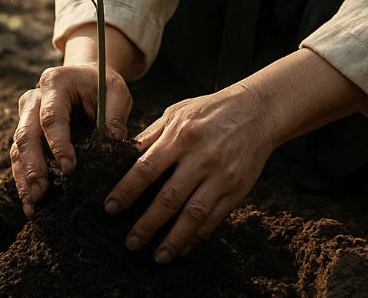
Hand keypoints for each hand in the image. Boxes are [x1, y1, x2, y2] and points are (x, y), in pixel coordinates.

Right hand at [10, 64, 131, 216]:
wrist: (88, 78)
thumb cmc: (103, 85)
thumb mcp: (116, 93)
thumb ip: (114, 119)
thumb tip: (110, 153)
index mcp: (55, 82)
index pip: (52, 117)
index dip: (58, 144)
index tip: (69, 169)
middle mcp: (33, 98)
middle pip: (26, 134)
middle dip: (33, 167)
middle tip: (42, 193)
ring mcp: (25, 116)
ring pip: (19, 149)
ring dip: (25, 179)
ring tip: (34, 207)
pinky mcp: (25, 133)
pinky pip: (20, 158)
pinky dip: (24, 180)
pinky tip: (31, 203)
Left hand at [103, 83, 275, 264]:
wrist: (257, 111)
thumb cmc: (211, 110)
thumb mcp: (178, 112)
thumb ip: (152, 135)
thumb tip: (122, 158)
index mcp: (181, 135)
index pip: (146, 168)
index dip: (126, 191)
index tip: (110, 208)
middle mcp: (201, 157)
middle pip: (168, 199)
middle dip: (146, 225)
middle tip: (130, 242)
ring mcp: (221, 176)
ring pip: (192, 216)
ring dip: (172, 240)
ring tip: (157, 256)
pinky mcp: (236, 190)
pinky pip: (214, 219)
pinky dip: (197, 237)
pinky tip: (184, 247)